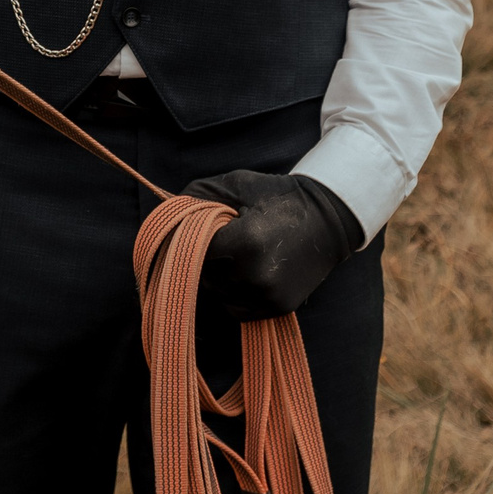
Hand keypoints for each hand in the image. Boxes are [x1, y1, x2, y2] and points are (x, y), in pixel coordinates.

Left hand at [181, 170, 363, 321]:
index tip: (200, 229)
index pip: (194, 251)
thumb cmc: (278, 197)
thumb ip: (197, 197)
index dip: (193, 240)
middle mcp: (256, 275)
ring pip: (217, 295)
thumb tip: (164, 213)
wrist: (327, 219)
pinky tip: (245, 271)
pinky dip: (232, 293)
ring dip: (216, 278)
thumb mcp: (236, 185)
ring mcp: (268, 296)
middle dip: (204, 258)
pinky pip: (235, 309)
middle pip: (203, 275)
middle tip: (222, 240)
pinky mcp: (277, 308)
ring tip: (236, 255)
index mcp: (245, 242)